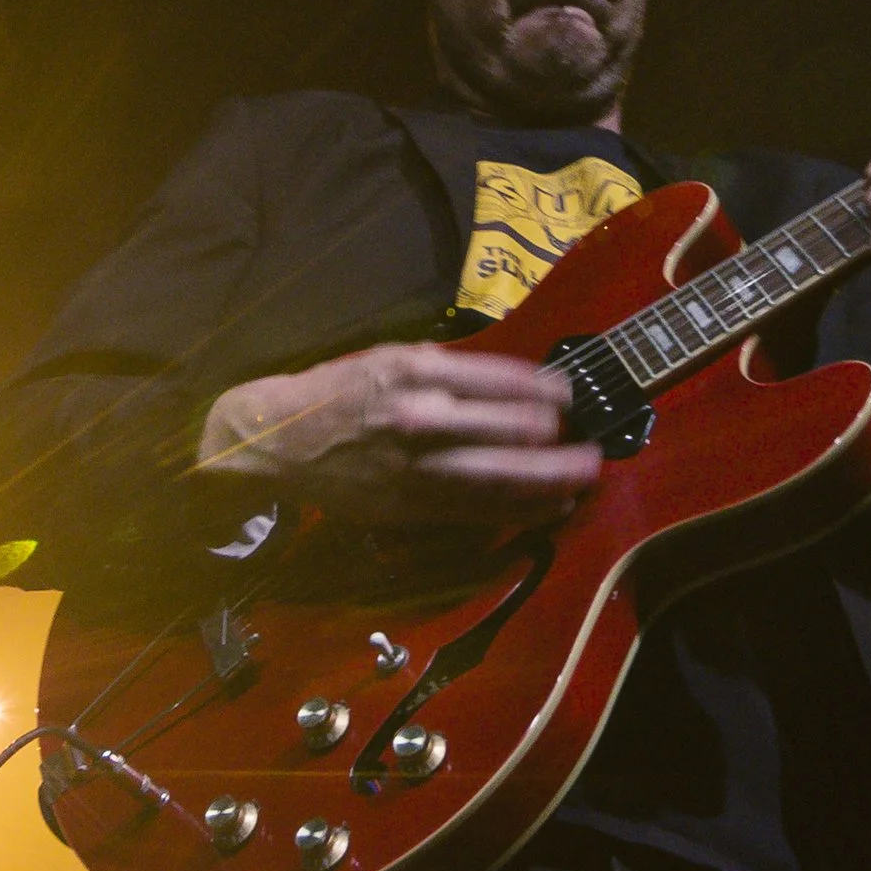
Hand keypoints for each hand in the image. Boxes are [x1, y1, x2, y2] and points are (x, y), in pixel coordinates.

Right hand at [195, 343, 602, 527]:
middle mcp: (424, 417)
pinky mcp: (413, 505)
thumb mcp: (395, 358)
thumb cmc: (341, 392)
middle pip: (516, 432)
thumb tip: (519, 386)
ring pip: (505, 478)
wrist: (279, 439)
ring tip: (585, 480)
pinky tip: (551, 507)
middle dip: (562, 440)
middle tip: (592, 444)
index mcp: (421, 371)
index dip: (551, 393)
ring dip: (554, 481)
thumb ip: (454, 371)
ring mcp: (420, 466)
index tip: (570, 398)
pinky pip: (480, 511)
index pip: (508, 383)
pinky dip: (522, 509)